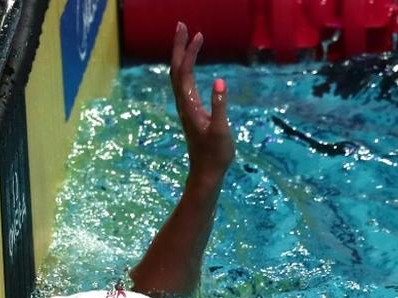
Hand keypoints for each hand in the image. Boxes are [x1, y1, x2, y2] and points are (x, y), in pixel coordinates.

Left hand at [170, 22, 234, 180]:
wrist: (206, 172)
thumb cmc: (216, 154)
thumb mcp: (221, 131)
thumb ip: (220, 106)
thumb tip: (220, 82)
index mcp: (189, 105)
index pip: (185, 72)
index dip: (189, 52)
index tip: (198, 35)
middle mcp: (183, 103)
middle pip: (176, 69)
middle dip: (178, 47)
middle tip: (182, 26)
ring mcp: (185, 107)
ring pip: (177, 75)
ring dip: (180, 56)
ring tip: (187, 40)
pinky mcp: (190, 111)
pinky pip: (183, 83)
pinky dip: (186, 68)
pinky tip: (191, 65)